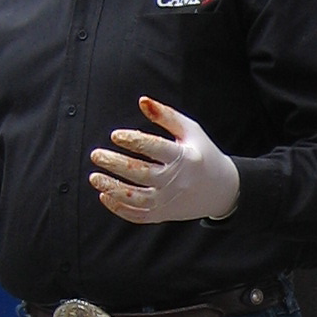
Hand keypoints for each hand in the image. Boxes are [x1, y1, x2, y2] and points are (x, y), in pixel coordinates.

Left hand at [89, 98, 239, 222]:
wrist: (222, 190)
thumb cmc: (202, 154)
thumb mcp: (190, 131)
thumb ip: (166, 115)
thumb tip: (142, 101)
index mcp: (184, 157)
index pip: (154, 148)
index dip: (132, 140)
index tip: (115, 135)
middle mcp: (176, 181)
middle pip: (140, 173)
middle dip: (114, 164)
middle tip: (96, 154)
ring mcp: (169, 200)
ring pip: (136, 198)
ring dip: (112, 188)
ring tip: (94, 177)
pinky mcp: (164, 214)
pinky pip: (138, 215)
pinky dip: (120, 208)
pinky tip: (104, 196)